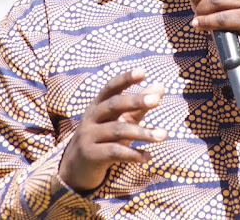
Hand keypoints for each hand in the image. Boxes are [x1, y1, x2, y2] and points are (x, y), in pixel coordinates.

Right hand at [59, 68, 165, 191]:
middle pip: (114, 105)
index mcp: (99, 104)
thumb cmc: (104, 138)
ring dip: (143, 133)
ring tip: (164, 135)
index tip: (142, 71)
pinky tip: (148, 157)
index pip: (111, 87)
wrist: (76, 168)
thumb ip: (139, 104)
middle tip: (157, 100)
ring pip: (117, 130)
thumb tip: (161, 86)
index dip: (125, 79)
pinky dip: (133, 154)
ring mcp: (89, 136)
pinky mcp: (91, 155)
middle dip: (135, 101)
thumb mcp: (120, 119)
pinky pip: (114, 152)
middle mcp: (91, 117)